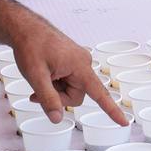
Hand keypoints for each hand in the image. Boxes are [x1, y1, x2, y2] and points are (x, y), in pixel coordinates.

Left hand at [11, 16, 126, 124]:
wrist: (25, 28)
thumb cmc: (31, 46)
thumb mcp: (36, 76)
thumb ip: (48, 99)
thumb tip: (57, 119)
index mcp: (80, 66)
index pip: (99, 93)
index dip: (112, 110)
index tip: (124, 122)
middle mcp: (83, 63)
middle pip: (76, 96)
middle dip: (57, 98)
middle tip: (36, 93)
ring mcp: (78, 62)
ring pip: (70, 90)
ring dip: (54, 91)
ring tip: (39, 80)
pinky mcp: (72, 62)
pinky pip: (67, 81)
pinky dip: (55, 84)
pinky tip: (43, 78)